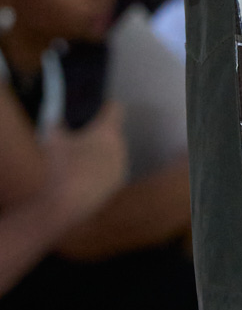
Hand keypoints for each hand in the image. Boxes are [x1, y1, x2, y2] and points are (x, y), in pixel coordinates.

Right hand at [44, 103, 128, 225]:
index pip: (116, 109)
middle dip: (100, 132)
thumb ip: (56, 123)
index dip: (106, 106)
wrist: (68, 203)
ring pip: (114, 151)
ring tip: (83, 157)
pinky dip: (102, 168)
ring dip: (102, 152)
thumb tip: (57, 117)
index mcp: (108, 131)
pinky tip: (87, 173)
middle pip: (113, 132)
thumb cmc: (61, 167)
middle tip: (83, 135)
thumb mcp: (53, 140)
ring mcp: (121, 165)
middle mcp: (120, 146)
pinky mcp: (118, 182)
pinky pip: (112, 168)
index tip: (99, 107)